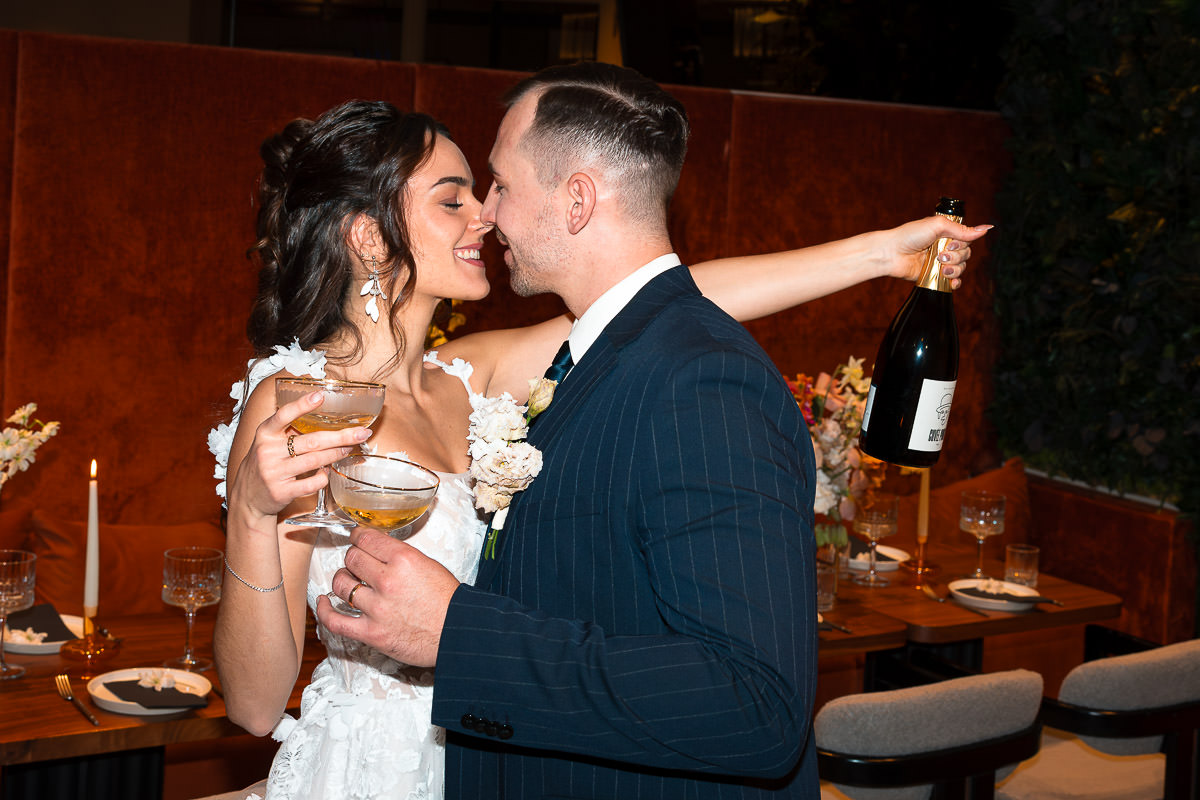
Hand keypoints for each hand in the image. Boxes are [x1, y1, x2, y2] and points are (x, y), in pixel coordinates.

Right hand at [228, 391, 369, 522]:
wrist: (247, 496)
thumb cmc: (265, 463)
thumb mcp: (269, 442)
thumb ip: (289, 430)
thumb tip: (325, 417)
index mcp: (265, 434)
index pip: (283, 415)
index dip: (302, 405)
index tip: (321, 395)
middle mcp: (267, 451)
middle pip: (311, 441)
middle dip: (340, 436)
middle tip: (361, 433)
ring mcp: (274, 472)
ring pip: (315, 460)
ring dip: (336, 454)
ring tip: (349, 449)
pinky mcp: (281, 491)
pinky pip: (312, 482)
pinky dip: (324, 476)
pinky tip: (327, 471)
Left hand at [316, 527, 458, 667]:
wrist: (458, 633)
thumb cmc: (448, 602)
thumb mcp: (429, 565)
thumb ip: (401, 556)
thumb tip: (378, 550)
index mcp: (404, 560)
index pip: (366, 539)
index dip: (358, 536)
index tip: (358, 538)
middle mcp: (388, 581)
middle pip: (352, 558)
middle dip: (354, 557)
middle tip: (358, 562)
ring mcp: (377, 608)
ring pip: (341, 584)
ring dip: (343, 580)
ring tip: (349, 581)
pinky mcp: (371, 633)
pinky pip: (335, 620)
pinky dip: (324, 610)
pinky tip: (323, 602)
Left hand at [885, 215, 992, 287]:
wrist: (891, 253)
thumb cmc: (910, 235)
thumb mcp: (937, 226)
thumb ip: (962, 230)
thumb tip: (986, 229)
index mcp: (946, 234)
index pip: (967, 240)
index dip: (963, 243)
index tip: (952, 243)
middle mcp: (945, 248)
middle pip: (966, 255)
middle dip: (957, 256)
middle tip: (941, 254)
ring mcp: (940, 263)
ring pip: (961, 268)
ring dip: (954, 268)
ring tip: (940, 265)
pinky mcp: (934, 276)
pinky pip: (953, 282)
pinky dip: (955, 282)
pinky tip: (950, 280)